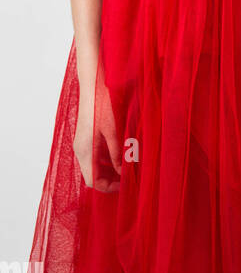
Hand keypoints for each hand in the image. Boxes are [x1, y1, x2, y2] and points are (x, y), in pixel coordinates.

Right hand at [74, 76, 121, 192]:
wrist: (93, 85)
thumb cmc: (102, 106)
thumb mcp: (113, 131)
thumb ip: (117, 153)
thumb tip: (122, 172)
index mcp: (84, 152)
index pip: (92, 181)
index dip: (107, 187)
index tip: (124, 185)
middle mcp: (80, 150)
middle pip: (92, 175)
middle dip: (109, 180)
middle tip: (127, 179)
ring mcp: (82, 143)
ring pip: (93, 165)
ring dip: (108, 170)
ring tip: (126, 169)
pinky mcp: (86, 136)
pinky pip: (94, 155)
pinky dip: (106, 160)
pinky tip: (120, 155)